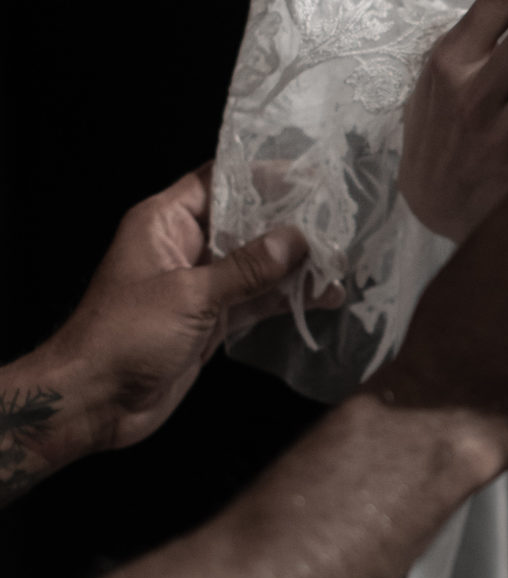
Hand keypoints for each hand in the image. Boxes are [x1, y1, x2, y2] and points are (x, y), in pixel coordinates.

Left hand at [37, 166, 337, 458]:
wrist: (94, 401)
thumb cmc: (125, 335)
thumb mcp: (189, 295)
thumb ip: (246, 269)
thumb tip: (297, 239)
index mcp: (164, 222)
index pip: (219, 182)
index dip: (263, 176)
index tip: (310, 177)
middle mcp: (183, 247)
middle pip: (244, 223)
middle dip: (289, 223)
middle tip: (339, 221)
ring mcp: (198, 286)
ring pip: (254, 265)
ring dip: (295, 266)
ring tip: (342, 262)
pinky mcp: (210, 321)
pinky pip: (254, 301)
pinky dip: (285, 299)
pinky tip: (324, 298)